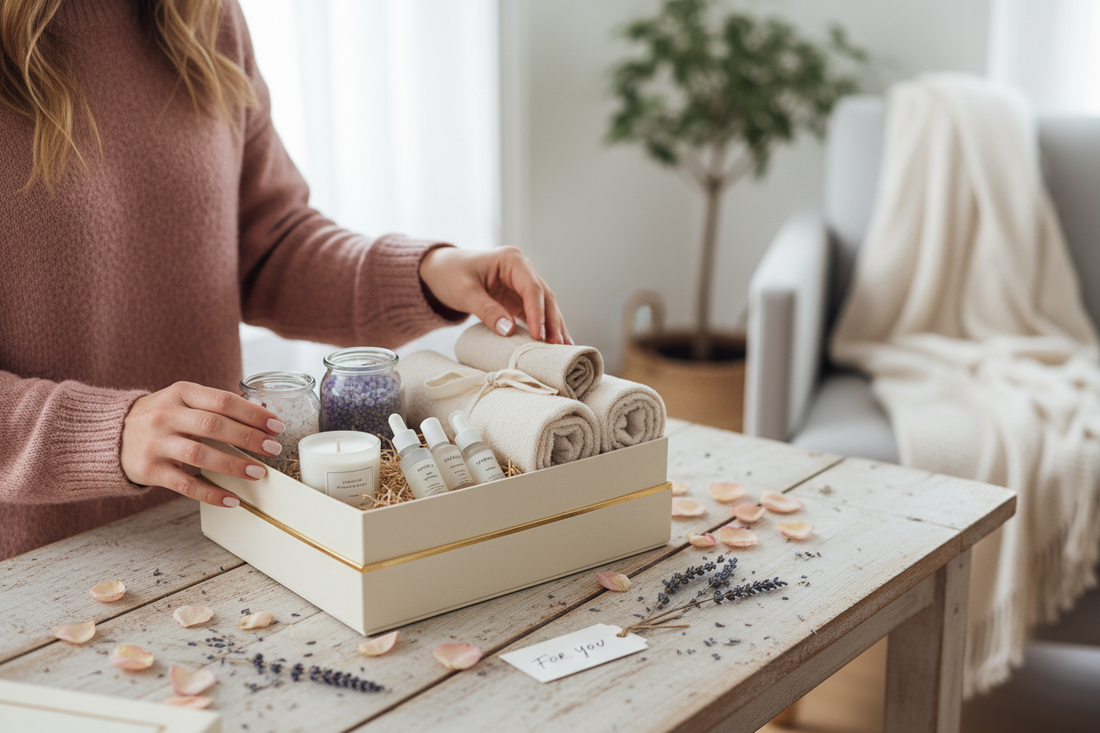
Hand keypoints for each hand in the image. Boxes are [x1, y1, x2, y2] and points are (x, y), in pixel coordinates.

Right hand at [120, 382, 284, 507]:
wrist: (109, 435)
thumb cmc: (160, 417)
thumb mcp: (182, 401)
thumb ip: (215, 407)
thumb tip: (262, 416)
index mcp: (181, 393)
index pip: (223, 400)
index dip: (253, 413)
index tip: (276, 426)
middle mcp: (166, 415)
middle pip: (214, 425)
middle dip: (249, 438)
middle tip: (273, 449)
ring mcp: (155, 443)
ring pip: (199, 454)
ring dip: (233, 465)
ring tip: (257, 472)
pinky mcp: (149, 470)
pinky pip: (184, 484)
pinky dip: (210, 493)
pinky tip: (231, 499)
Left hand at [419, 246, 571, 343]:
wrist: (439, 271)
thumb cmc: (449, 275)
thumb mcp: (464, 292)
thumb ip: (487, 310)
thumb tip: (509, 330)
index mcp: (511, 259)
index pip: (531, 288)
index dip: (537, 313)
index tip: (538, 336)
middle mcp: (522, 269)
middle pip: (544, 297)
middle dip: (552, 322)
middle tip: (559, 346)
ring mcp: (521, 282)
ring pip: (545, 305)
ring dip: (554, 326)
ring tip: (563, 348)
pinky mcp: (517, 296)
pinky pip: (535, 312)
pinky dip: (544, 327)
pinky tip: (554, 342)